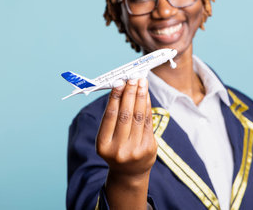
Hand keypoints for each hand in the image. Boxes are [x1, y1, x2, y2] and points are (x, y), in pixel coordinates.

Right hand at [96, 78, 156, 208]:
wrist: (129, 173)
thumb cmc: (116, 148)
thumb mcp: (107, 138)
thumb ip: (112, 117)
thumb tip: (120, 87)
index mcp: (103, 146)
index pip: (110, 116)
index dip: (115, 97)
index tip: (119, 82)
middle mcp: (119, 149)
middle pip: (126, 115)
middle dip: (130, 94)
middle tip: (133, 78)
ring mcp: (135, 150)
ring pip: (139, 117)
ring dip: (141, 96)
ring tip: (142, 82)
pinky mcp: (149, 149)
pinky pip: (149, 122)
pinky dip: (147, 106)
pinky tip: (146, 95)